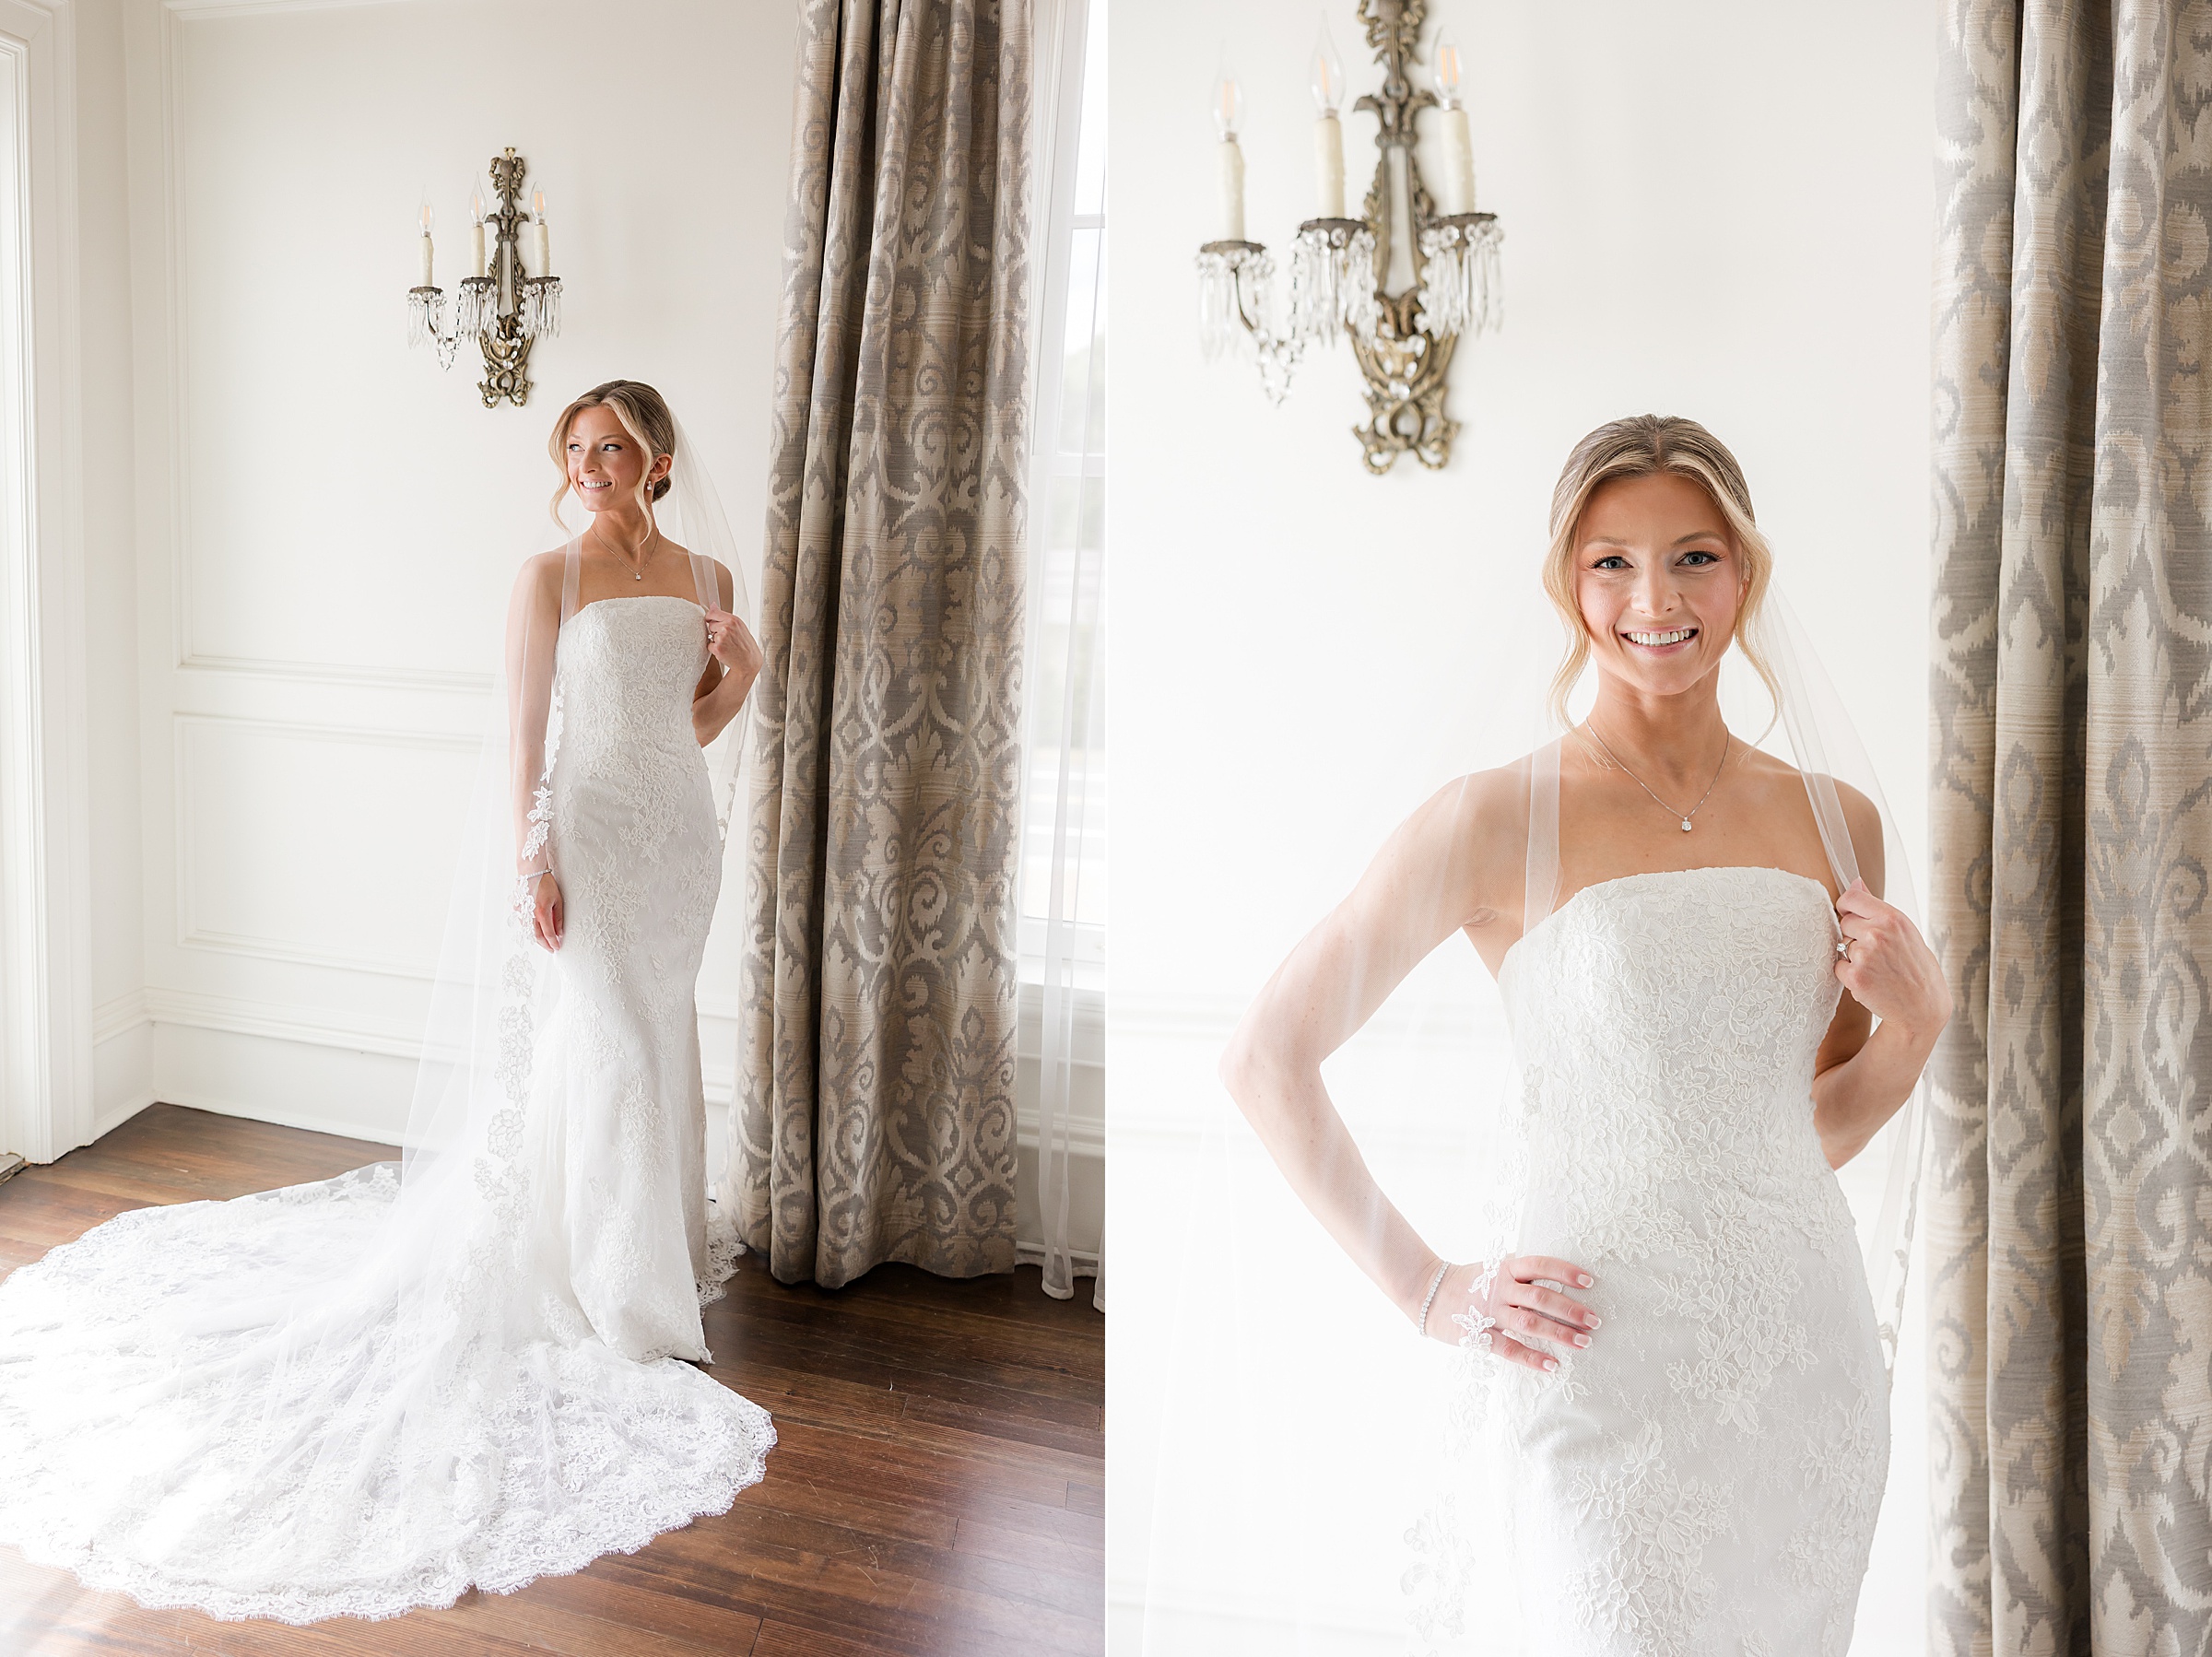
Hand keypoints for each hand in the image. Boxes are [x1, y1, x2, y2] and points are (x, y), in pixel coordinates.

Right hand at [527, 870, 562, 951]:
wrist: (531, 872)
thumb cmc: (546, 884)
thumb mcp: (557, 900)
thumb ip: (558, 918)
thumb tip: (560, 932)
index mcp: (542, 912)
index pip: (548, 933)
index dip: (553, 943)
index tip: (557, 948)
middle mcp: (530, 914)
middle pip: (537, 936)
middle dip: (545, 945)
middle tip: (551, 949)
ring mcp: (522, 912)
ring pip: (529, 931)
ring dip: (537, 938)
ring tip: (546, 942)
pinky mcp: (517, 909)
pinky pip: (524, 923)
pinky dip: (531, 930)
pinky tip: (537, 931)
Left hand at [703, 607, 761, 683]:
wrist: (749, 661)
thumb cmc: (745, 644)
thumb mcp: (739, 626)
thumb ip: (725, 616)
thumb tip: (712, 605)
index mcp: (733, 620)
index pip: (713, 613)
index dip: (709, 617)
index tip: (709, 620)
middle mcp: (727, 627)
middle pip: (711, 625)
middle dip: (716, 630)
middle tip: (727, 637)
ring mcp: (721, 637)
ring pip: (711, 635)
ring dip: (716, 640)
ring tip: (728, 644)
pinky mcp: (717, 648)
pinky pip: (709, 645)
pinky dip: (715, 649)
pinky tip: (725, 650)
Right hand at [1427, 1254, 1597, 1372]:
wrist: (1428, 1292)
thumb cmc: (1470, 1281)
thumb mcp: (1494, 1268)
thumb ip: (1521, 1272)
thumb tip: (1559, 1276)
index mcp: (1505, 1268)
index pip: (1540, 1265)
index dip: (1565, 1272)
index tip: (1589, 1282)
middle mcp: (1499, 1288)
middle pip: (1540, 1297)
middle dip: (1571, 1310)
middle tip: (1595, 1321)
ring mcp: (1489, 1312)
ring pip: (1529, 1322)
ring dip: (1559, 1334)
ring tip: (1583, 1343)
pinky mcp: (1478, 1335)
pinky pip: (1509, 1348)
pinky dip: (1532, 1358)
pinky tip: (1552, 1365)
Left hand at [1834, 879, 1950, 1040]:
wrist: (1923, 1008)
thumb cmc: (1916, 968)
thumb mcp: (1906, 931)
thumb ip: (1878, 908)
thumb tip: (1855, 881)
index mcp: (1893, 918)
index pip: (1851, 898)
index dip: (1847, 907)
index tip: (1851, 915)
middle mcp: (1878, 933)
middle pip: (1844, 923)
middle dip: (1854, 935)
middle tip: (1876, 951)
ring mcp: (1865, 955)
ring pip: (1842, 946)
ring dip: (1853, 956)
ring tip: (1878, 968)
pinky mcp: (1855, 976)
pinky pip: (1839, 966)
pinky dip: (1850, 974)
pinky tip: (1872, 980)